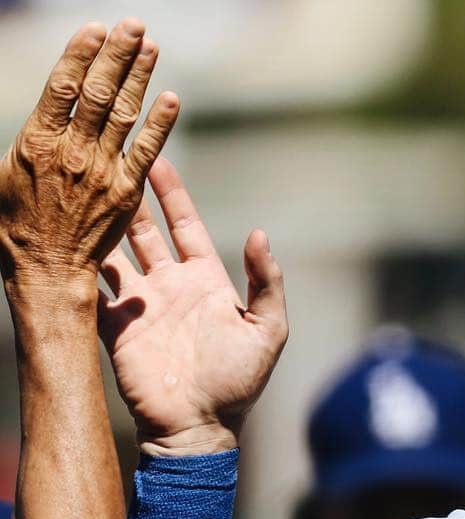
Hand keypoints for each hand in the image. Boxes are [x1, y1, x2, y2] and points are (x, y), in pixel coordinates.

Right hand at [0, 20, 177, 288]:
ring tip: (151, 45)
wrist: (46, 271)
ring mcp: (101, 171)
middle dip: (117, 54)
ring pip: (123, 114)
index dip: (82, 53)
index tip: (97, 27)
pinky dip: (159, 123)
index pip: (64, 85)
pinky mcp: (126, 193)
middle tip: (134, 24)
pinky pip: (146, 151)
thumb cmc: (18, 226)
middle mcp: (71, 150)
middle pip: (98, 91)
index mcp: (36, 139)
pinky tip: (170, 98)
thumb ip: (34, 138)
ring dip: (139, 76)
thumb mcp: (7, 173)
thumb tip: (49, 107)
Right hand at [99, 159, 287, 454]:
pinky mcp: (115, 328)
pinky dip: (79, 268)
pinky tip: (63, 239)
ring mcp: (140, 306)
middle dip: (128, 197)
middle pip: (144, 231)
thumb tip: (260, 233)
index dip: (171, 193)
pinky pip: (93, 291)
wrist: (200, 426)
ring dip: (100, 226)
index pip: (185, 226)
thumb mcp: (267, 331)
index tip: (157, 157)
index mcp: (206, 283)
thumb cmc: (239, 382)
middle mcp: (170, 287)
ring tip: (80, 190)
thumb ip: (266, 283)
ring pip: (114, 254)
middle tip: (109, 160)